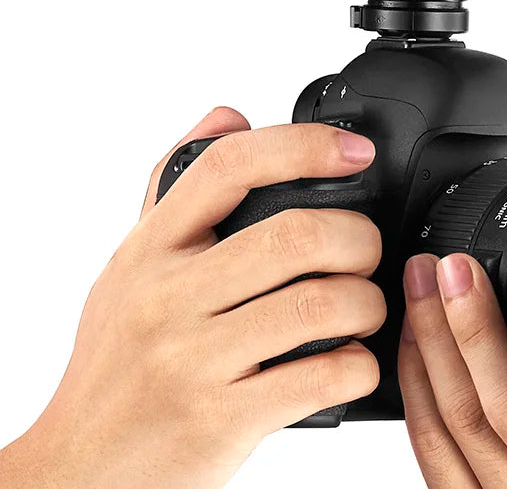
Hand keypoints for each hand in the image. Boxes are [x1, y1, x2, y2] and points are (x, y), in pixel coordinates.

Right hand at [0, 107, 384, 488]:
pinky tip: (352, 359)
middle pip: (295, 236)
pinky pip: (319, 377)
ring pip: (318, 304)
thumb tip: (228, 114)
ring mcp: (192, 361)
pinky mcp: (220, 420)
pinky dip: (357, 363)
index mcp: (151, 249)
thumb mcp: (130, 266)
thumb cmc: (114, 364)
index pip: (229, 166)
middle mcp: (168, 297)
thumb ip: (177, 188)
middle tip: (366, 252)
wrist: (79, 469)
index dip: (303, 146)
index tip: (354, 150)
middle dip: (357, 238)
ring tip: (364, 307)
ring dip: (366, 302)